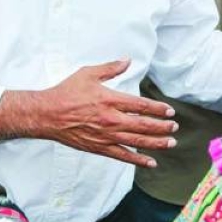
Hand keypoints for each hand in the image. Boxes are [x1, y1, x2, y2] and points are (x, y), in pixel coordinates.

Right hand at [32, 60, 178, 167]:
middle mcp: (111, 119)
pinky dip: (138, 160)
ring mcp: (106, 135)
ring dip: (156, 143)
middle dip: (162, 127)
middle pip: (143, 125)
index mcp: (110, 100)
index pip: (141, 106)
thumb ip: (110, 68)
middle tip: (175, 127)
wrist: (47, 114)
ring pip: (137, 141)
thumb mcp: (88, 73)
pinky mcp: (99, 147)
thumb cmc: (66, 92)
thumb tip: (127, 60)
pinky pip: (122, 155)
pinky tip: (150, 162)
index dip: (158, 109)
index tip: (169, 111)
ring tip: (171, 143)